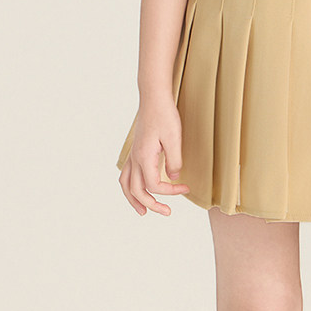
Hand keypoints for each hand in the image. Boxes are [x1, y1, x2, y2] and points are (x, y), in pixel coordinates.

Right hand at [118, 98, 190, 215]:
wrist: (154, 98)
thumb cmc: (165, 115)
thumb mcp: (175, 138)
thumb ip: (174, 160)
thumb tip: (174, 177)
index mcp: (144, 157)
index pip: (153, 185)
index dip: (170, 191)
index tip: (185, 187)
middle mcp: (135, 158)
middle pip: (137, 191)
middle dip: (151, 204)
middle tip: (167, 212)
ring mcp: (133, 155)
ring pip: (126, 184)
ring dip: (133, 200)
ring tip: (143, 211)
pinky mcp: (135, 150)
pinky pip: (126, 174)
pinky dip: (130, 186)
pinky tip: (138, 188)